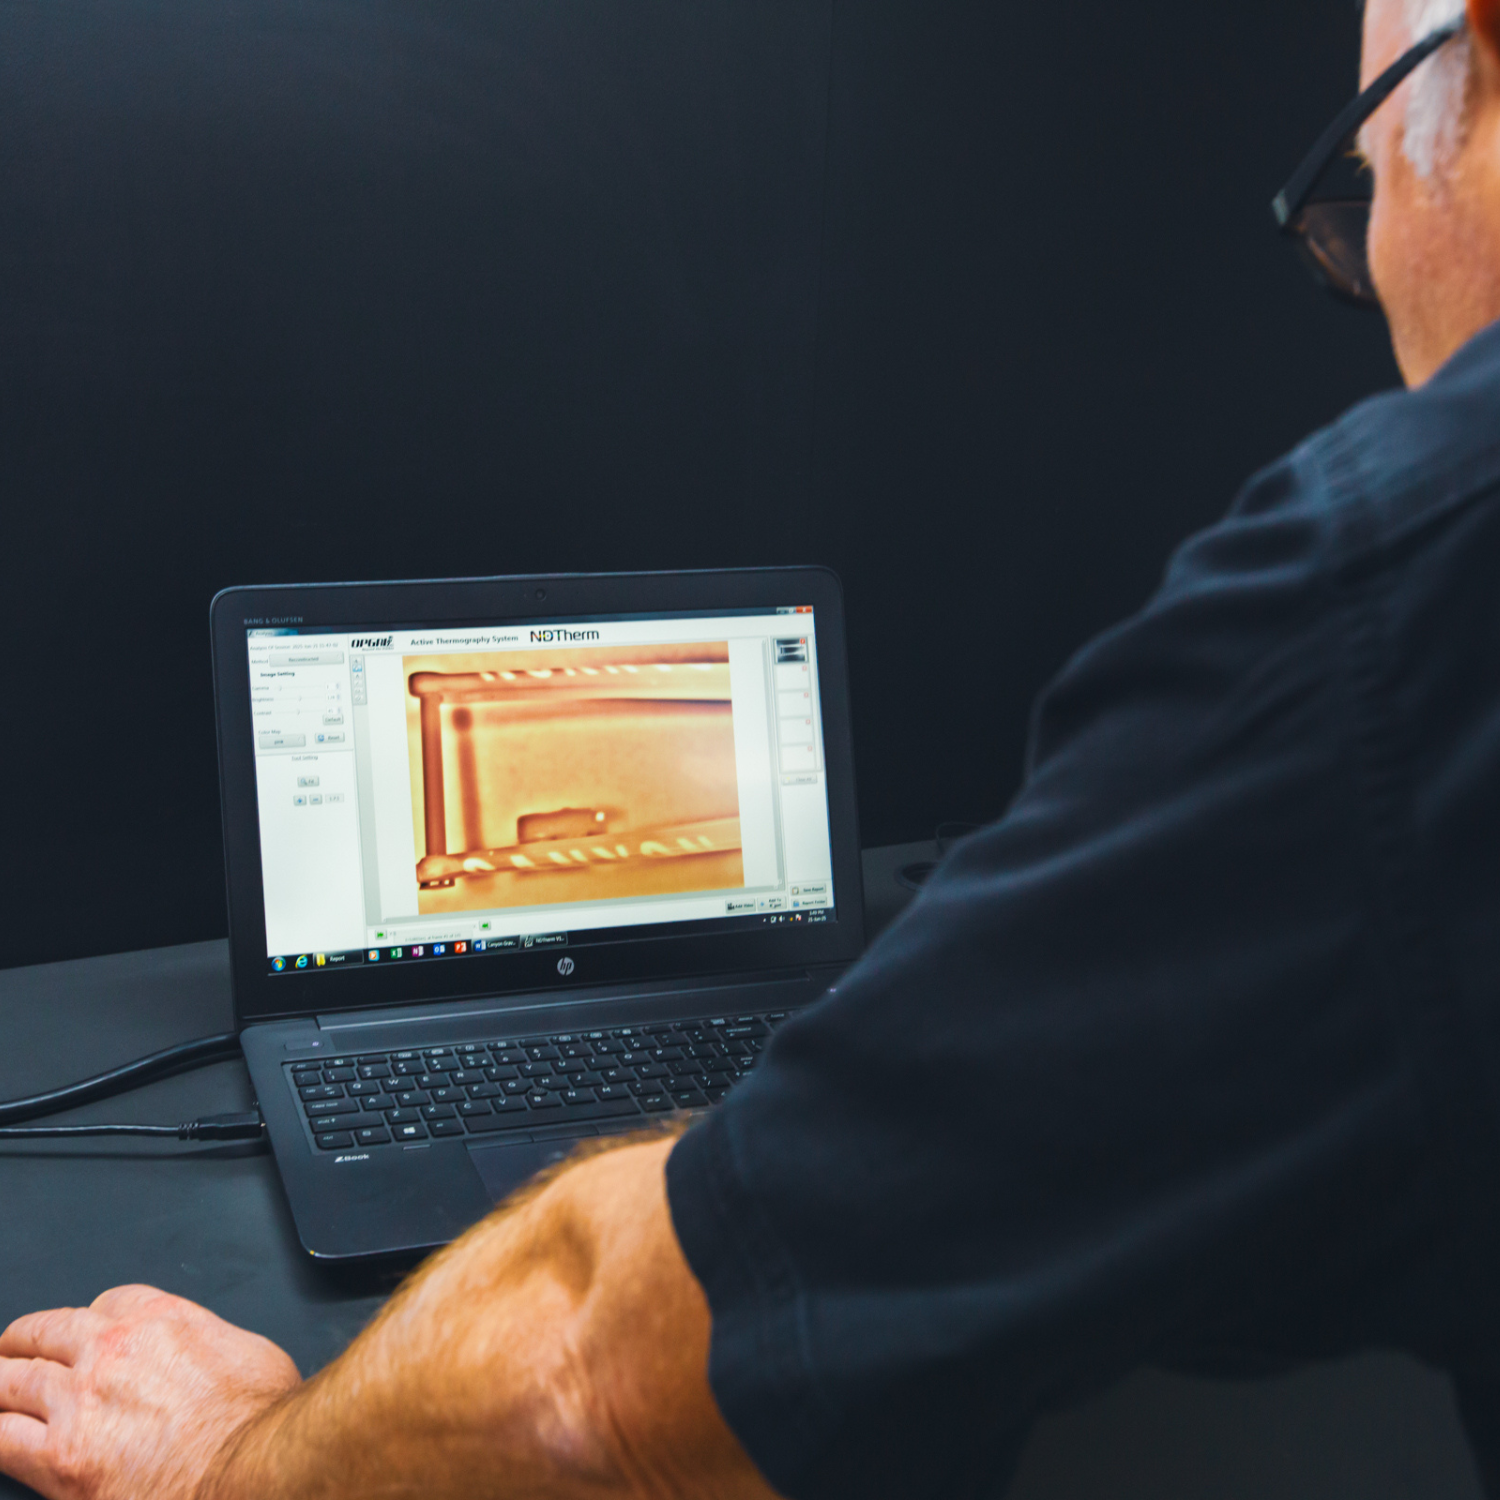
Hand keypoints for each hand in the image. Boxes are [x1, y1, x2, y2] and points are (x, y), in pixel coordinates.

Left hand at [0, 1285, 299, 1499]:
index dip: (93, 1320)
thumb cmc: (259, 1417)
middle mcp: (111, 1350)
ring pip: (10, 1380)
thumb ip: (213, 1342)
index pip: (107, 1302)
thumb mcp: (251, 1352)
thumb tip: (214, 1359)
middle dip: (24, 1341)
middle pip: (45, 1331)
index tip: (87, 1335)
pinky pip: (1, 1439)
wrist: (250, 1464)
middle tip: (12, 1350)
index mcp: (160, 1318)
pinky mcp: (59, 1456)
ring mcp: (79, 1399)